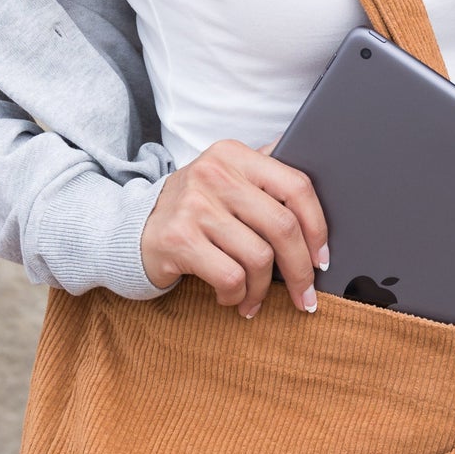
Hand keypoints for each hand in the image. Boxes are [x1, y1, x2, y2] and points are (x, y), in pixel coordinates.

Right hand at [139, 136, 328, 317]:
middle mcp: (215, 174)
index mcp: (234, 155)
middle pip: (283, 227)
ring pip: (259, 257)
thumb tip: (315, 155)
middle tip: (304, 296)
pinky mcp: (179, 239)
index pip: (296, 187)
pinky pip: (231, 277)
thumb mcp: (224, 178)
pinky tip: (230, 297)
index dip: (318, 228)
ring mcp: (195, 206)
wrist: (132, 231)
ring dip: (262, 289)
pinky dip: (236, 295)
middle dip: (300, 270)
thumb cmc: (193, 210)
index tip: (322, 259)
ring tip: (253, 298)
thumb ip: (263, 170)